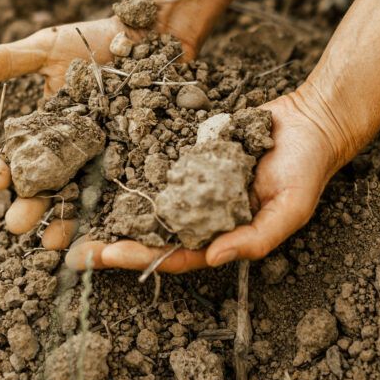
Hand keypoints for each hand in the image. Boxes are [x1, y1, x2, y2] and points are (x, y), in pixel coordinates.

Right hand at [0, 16, 198, 243]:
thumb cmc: (94, 41)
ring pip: (75, 197)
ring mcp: (98, 160)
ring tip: (49, 243)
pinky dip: (104, 214)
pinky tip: (94, 233)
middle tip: (15, 224)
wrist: (149, 36)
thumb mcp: (47, 49)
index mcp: (41, 130)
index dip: (1, 170)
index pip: (15, 157)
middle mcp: (66, 152)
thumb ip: (7, 61)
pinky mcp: (132, 163)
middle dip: (28, 206)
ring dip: (61, 221)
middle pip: (42, 186)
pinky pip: (116, 193)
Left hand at [65, 86, 350, 273]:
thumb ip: (256, 238)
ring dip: (110, 209)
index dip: (141, 258)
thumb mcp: (290, 209)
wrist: (309, 120)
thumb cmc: (306, 170)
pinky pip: (151, 163)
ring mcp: (189, 184)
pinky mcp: (184, 153)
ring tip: (71, 212)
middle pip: (149, 234)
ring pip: (143, 202)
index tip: (107, 255)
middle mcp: (200, 215)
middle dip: (111, 242)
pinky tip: (94, 168)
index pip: (174, 255)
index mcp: (221, 236)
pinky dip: (125, 169)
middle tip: (70, 248)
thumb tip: (214, 258)